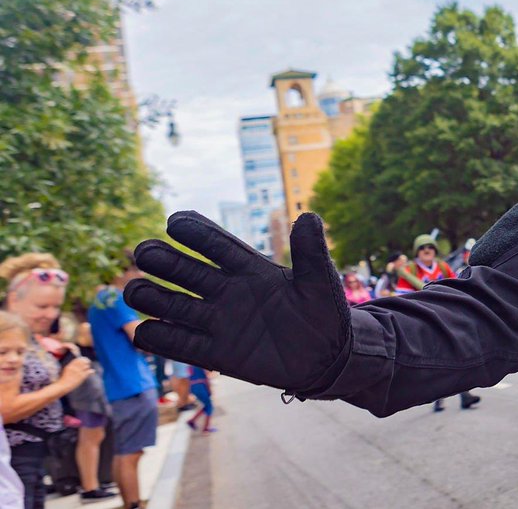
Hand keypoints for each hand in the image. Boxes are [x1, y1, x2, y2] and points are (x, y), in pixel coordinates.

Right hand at [58, 357, 92, 391]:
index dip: (83, 359)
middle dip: (87, 362)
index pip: (79, 359)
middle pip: (84, 361)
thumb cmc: (64, 379)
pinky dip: (91, 371)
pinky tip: (92, 372)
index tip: (86, 360)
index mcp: (70, 365)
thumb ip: (72, 365)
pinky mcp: (81, 377)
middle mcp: (74, 368)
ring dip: (88, 367)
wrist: (63, 386)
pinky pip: (89, 371)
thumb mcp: (67, 370)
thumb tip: (80, 361)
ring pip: (87, 366)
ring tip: (87, 370)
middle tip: (88, 363)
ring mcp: (78, 372)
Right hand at [125, 211, 350, 392]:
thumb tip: (309, 216)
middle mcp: (228, 292)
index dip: (197, 233)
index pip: (217, 246)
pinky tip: (143, 332)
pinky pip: (181, 344)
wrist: (328, 357)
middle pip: (186, 272)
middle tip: (144, 252)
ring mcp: (220, 322)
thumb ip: (311, 253)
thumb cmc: (325, 314)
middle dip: (164, 261)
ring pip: (174, 305)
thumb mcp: (320, 281)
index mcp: (251, 269)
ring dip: (152, 297)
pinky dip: (160, 338)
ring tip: (133, 290)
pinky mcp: (217, 353)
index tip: (175, 220)